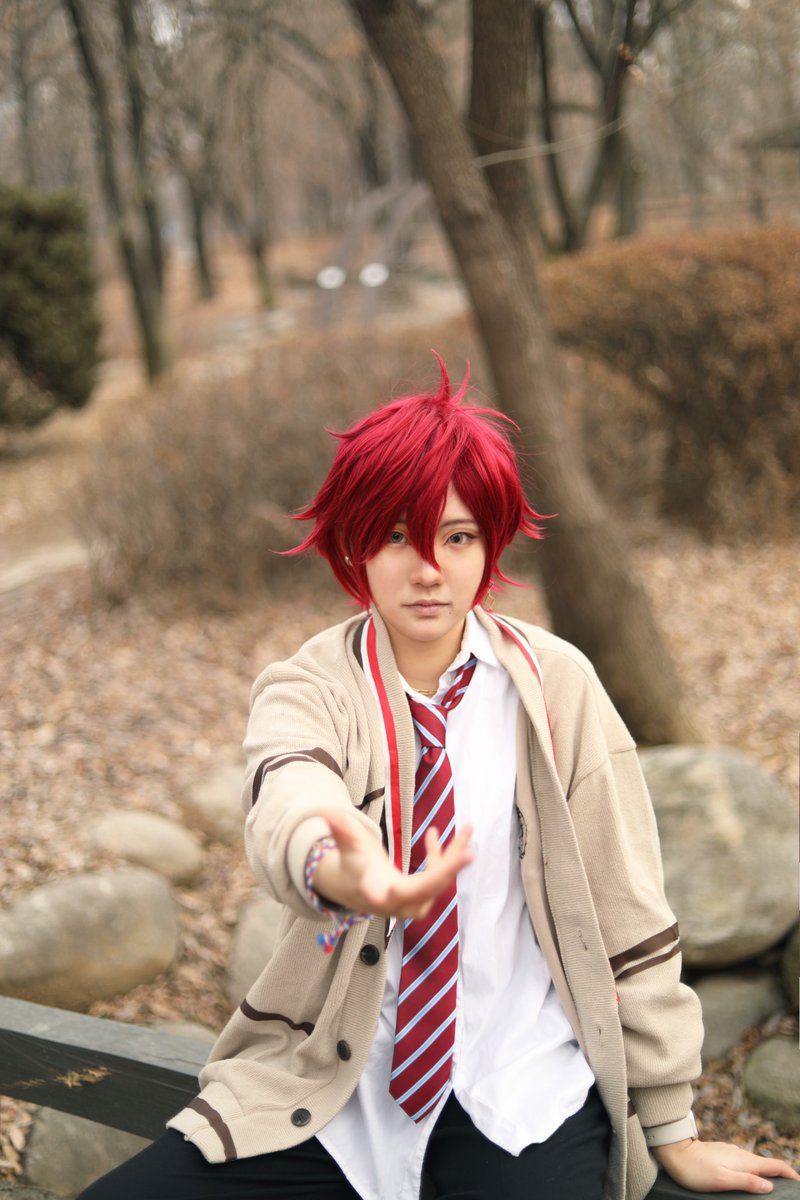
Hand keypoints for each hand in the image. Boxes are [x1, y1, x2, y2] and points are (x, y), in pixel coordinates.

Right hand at [313, 807, 473, 919]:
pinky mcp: (424, 895)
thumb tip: (326, 811)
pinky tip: (436, 834)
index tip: (389, 893)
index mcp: (380, 893)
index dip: (391, 894)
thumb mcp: (348, 848)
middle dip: (448, 870)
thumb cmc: (354, 866)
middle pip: (428, 887)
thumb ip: (341, 830)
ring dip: (455, 855)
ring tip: (468, 828)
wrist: (357, 889)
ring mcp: (416, 902)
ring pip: (441, 880)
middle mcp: (401, 902)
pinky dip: (444, 856)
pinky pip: (440, 876)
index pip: (392, 894)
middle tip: (469, 853)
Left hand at [653, 1138, 799, 1193]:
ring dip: (767, 1173)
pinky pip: (744, 1163)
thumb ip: (746, 1181)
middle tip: (790, 1189)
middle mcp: (741, 1154)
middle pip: (767, 1164)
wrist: (675, 1153)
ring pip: (755, 1163)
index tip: (799, 1183)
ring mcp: (732, 1153)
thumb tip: (769, 1186)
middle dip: (782, 1175)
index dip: (790, 1174)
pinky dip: (753, 1171)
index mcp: (744, 1161)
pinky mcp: (723, 1155)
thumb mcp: (722, 1180)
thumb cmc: (696, 1170)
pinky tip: (749, 1179)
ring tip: (773, 1187)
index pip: (775, 1165)